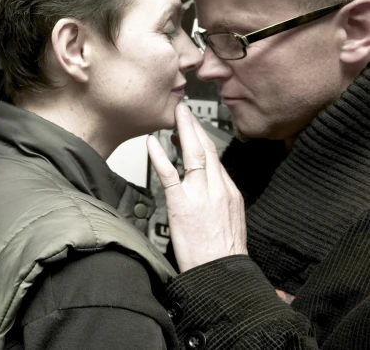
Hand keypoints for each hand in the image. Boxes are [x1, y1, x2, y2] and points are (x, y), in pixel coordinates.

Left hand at [147, 103, 246, 272]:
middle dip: (195, 126)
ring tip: (176, 115)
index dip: (203, 140)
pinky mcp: (182, 204)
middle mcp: (217, 189)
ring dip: (183, 131)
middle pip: (207, 150)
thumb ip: (220, 201)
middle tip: (184, 110)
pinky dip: (160, 155)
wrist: (222, 274)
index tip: (194, 128)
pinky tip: (153, 142)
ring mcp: (200, 195)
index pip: (216, 159)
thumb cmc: (223, 254)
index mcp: (229, 193)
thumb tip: (210, 191)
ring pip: (193, 155)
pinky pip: (170, 174)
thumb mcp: (231, 221)